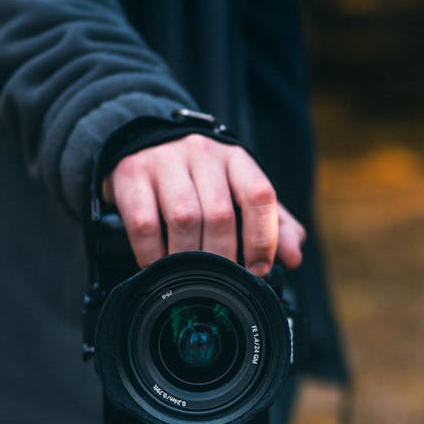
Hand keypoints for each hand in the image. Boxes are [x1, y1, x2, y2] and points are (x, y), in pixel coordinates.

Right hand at [102, 134, 305, 275]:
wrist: (142, 142)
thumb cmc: (198, 179)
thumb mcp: (238, 193)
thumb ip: (272, 224)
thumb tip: (293, 257)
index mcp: (236, 159)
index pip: (259, 195)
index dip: (263, 238)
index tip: (258, 269)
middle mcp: (203, 154)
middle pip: (220, 213)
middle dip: (223, 257)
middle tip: (221, 282)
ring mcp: (164, 161)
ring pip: (184, 218)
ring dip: (189, 258)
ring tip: (190, 278)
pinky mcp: (131, 174)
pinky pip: (144, 223)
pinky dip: (153, 254)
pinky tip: (158, 267)